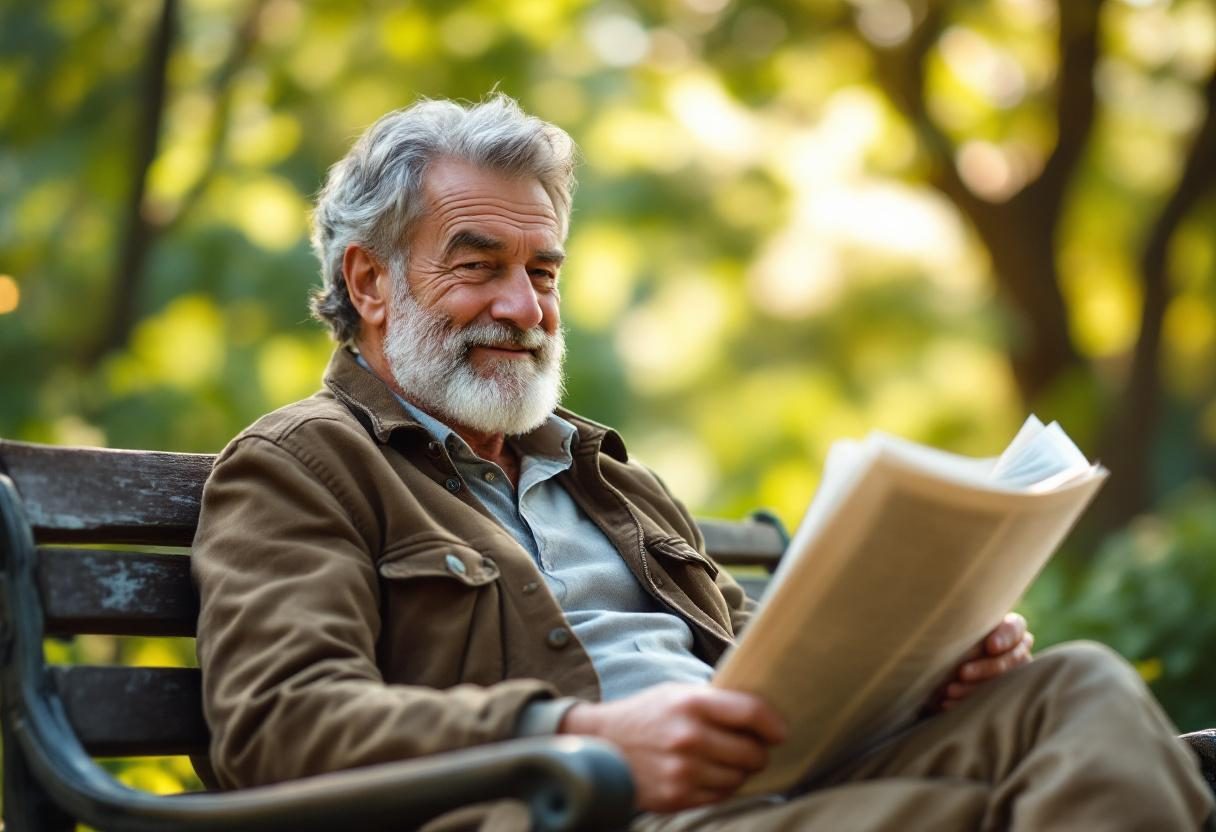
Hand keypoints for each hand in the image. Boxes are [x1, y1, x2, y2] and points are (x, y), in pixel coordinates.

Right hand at [558, 683, 786, 812]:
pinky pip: (720, 796)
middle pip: (752, 753)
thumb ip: (715, 701)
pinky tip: (708, 774)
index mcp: (692, 703)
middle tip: (749, 748)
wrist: (601, 744)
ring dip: (739, 771)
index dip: (774, 724)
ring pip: (739, 778)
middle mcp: (689, 737)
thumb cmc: (647, 715)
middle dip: (757, 752)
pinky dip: (721, 787)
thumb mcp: (677, 693)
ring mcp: (682, 770)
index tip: (780, 732)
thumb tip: (763, 713)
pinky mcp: (676, 796)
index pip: (752, 713)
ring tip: (724, 760)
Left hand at [930, 612, 1033, 711]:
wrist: (941, 664)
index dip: (1005, 637)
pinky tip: (947, 703)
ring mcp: (1013, 675)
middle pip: (1011, 659)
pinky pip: (989, 702)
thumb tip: (951, 630)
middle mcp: (1016, 652)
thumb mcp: (955, 630)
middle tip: (962, 672)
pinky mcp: (1001, 696)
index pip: (1015, 628)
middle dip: (986, 667)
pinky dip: (966, 702)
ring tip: (950, 690)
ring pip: (1002, 682)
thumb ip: (961, 628)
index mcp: (1010, 629)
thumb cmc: (948, 638)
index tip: (990, 646)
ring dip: (975, 687)